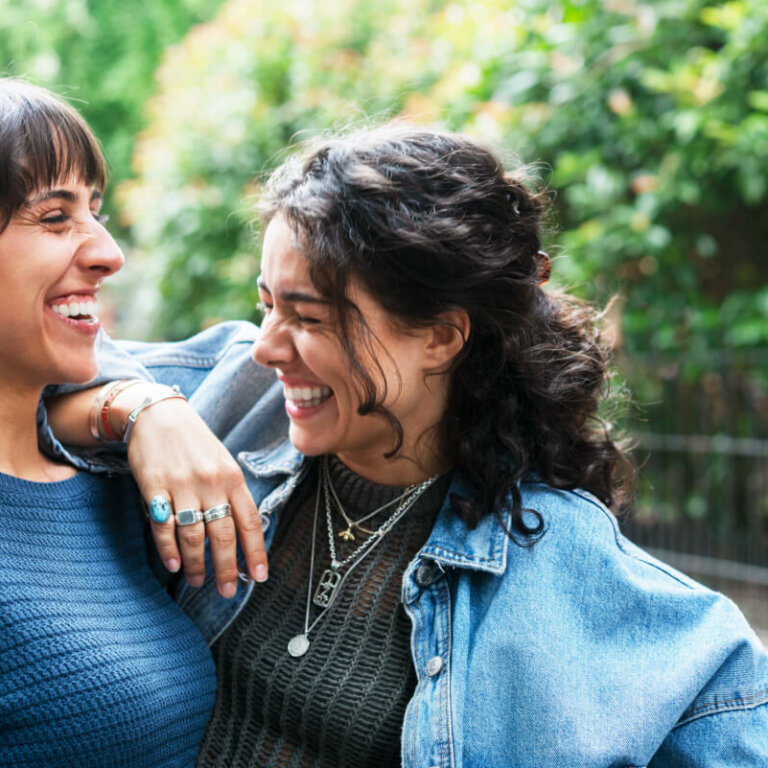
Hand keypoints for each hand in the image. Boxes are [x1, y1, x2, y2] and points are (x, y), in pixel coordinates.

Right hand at [126, 397, 267, 596]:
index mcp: (233, 477)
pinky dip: (169, 550)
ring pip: (193, 535)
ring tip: (199, 581)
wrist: (157, 414)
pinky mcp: (154, 487)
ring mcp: (182, 485)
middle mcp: (211, 483)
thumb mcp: (222, 462)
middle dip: (227, 569)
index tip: (259, 576)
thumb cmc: (195, 443)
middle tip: (229, 591)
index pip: (250, 521)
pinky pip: (164, 526)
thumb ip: (232, 493)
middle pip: (223, 535)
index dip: (255, 552)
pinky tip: (174, 566)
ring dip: (197, 564)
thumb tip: (242, 532)